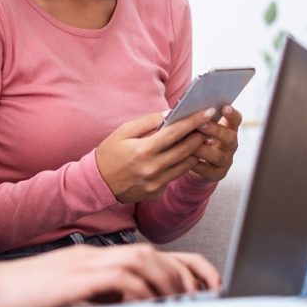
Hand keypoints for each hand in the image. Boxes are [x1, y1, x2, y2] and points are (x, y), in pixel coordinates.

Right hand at [0, 243, 220, 306]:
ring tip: (178, 302)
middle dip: (181, 275)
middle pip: (149, 253)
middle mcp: (92, 255)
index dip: (182, 266)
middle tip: (198, 298)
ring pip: (139, 261)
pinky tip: (146, 306)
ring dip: (164, 281)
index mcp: (93, 257)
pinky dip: (137, 291)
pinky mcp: (72, 280)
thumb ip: (96, 298)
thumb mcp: (67, 296)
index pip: (147, 253)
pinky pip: (115, 279)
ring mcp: (81, 265)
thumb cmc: (21, 296)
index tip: (206, 287)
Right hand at [95, 110, 212, 202]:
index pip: (175, 133)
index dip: (193, 121)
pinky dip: (179, 166)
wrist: (97, 183)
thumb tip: (169, 114)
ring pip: (185, 166)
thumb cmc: (109, 154)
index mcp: (143, 150)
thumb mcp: (123, 132)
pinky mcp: (156, 193)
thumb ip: (147, 122)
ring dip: (194, 152)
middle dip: (200, 136)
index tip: (208, 113)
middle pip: (186, 150)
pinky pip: (174, 177)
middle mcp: (152, 169)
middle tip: (209, 125)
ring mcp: (155, 183)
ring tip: (199, 140)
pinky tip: (180, 157)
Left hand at [187, 104, 240, 183]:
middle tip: (201, 124)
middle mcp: (230, 145)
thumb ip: (193, 119)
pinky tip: (186, 158)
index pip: (236, 120)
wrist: (193, 164)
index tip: (224, 107)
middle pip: (230, 137)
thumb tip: (178, 110)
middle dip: (215, 130)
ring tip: (190, 144)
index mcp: (228, 129)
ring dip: (204, 149)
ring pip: (219, 155)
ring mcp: (226, 160)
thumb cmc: (194, 139)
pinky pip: (209, 170)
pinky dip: (197, 164)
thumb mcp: (197, 128)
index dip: (232, 114)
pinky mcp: (217, 174)